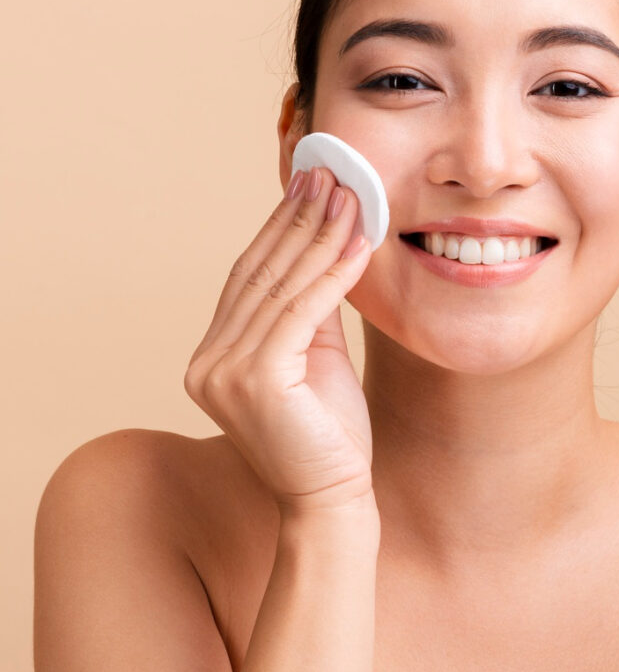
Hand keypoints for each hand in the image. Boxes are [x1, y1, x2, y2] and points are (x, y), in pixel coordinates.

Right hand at [184, 167, 375, 511]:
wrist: (331, 498)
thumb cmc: (328, 432)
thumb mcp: (314, 357)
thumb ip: (308, 308)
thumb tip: (324, 246)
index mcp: (214, 356)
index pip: (249, 276)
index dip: (279, 227)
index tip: (307, 185)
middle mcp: (208, 362)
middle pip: (261, 273)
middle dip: (298, 218)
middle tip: (328, 172)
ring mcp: (224, 372)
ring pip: (282, 286)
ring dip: (320, 235)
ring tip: (348, 194)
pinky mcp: (256, 380)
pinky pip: (303, 311)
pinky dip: (334, 273)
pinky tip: (358, 242)